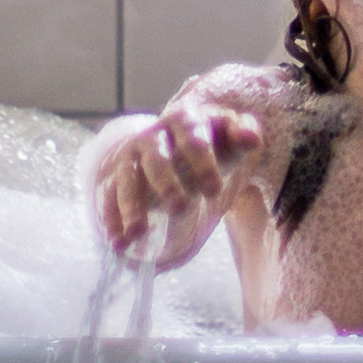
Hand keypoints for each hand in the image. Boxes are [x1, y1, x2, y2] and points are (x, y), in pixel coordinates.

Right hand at [92, 99, 263, 265]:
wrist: (177, 138)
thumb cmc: (211, 140)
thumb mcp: (229, 134)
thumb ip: (243, 134)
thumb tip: (252, 140)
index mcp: (183, 120)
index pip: (193, 141)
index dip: (203, 164)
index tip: (214, 191)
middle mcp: (152, 136)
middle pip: (157, 160)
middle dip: (167, 185)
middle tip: (180, 209)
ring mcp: (131, 156)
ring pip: (127, 179)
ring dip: (131, 206)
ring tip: (138, 233)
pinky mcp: (117, 176)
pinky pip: (109, 197)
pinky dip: (111, 220)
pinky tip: (119, 242)